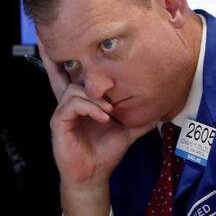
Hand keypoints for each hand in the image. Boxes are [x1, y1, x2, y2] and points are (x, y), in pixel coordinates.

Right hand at [38, 40, 155, 215]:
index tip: (63, 39)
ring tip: (109, 112)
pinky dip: (90, 109)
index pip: (72, 76)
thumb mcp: (127, 130)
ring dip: (95, 98)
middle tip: (59, 41)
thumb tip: (159, 109)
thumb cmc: (106, 152)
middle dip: (56, 58)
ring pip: (75, 90)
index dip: (65, 59)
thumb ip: (139, 118)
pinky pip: (72, 105)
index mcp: (81, 102)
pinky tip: (103, 118)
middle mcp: (68, 103)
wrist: (95, 176)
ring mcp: (62, 113)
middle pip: (59, 73)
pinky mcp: (58, 123)